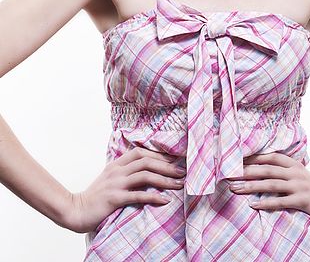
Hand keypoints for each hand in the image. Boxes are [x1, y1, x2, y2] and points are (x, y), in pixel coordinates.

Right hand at [65, 147, 186, 233]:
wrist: (75, 210)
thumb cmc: (95, 196)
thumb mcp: (109, 178)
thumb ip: (124, 172)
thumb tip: (145, 171)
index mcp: (116, 164)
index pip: (141, 152)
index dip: (158, 155)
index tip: (173, 162)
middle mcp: (117, 171)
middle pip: (147, 161)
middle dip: (167, 166)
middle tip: (182, 172)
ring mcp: (116, 183)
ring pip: (145, 175)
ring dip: (165, 179)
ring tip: (178, 185)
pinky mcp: (115, 198)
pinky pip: (138, 195)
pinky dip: (154, 196)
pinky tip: (165, 200)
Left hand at [228, 152, 309, 226]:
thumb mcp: (301, 175)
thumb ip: (286, 171)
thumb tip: (264, 169)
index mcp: (294, 165)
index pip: (270, 157)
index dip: (253, 158)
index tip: (236, 160)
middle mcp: (294, 173)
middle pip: (266, 169)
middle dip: (246, 172)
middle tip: (228, 175)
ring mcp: (298, 186)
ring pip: (270, 184)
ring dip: (251, 187)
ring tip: (235, 189)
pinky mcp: (302, 201)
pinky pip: (280, 202)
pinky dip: (265, 204)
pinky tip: (253, 206)